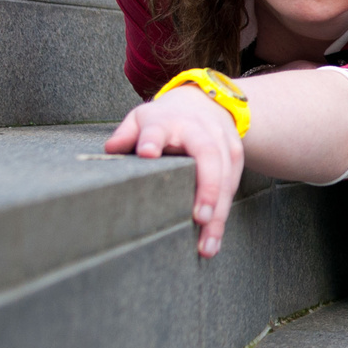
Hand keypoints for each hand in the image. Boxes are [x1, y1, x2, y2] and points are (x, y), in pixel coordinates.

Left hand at [104, 87, 242, 257]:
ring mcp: (223, 143)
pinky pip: (232, 187)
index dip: (152, 140)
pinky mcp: (236, 157)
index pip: (158, 129)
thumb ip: (126, 134)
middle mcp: (200, 130)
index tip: (147, 153)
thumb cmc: (166, 119)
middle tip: (199, 217)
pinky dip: (224, 214)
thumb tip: (111, 150)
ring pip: (225, 177)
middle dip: (207, 187)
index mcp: (167, 121)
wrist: (205, 103)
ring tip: (207, 244)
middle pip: (208, 156)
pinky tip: (214, 238)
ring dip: (218, 212)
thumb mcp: (142, 119)